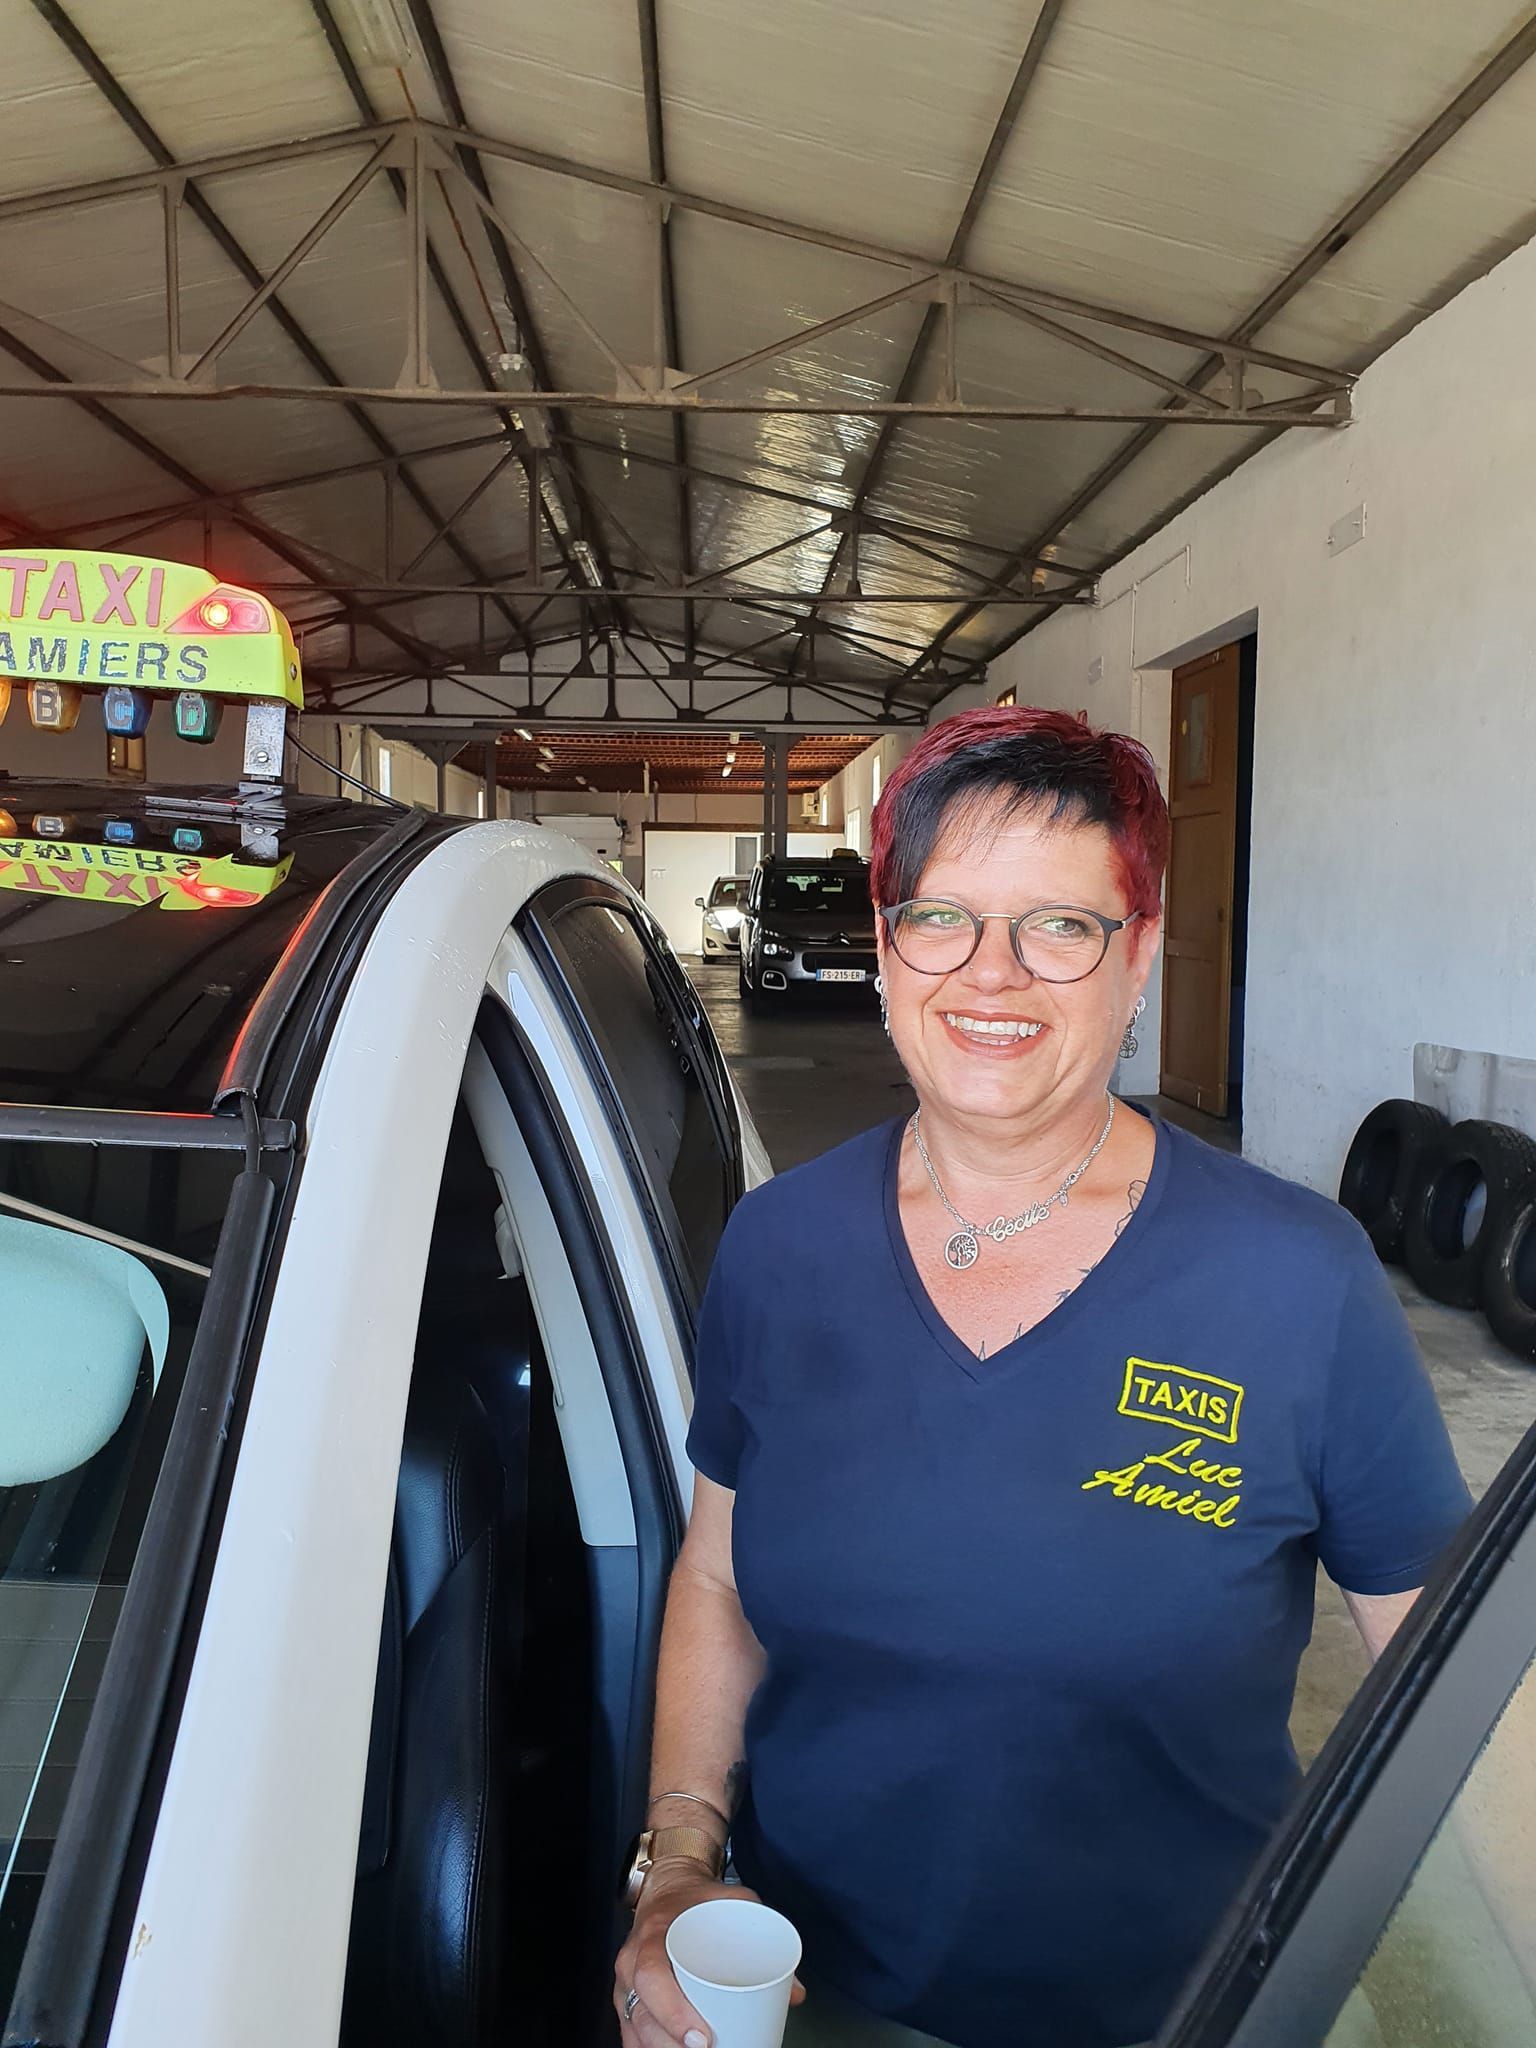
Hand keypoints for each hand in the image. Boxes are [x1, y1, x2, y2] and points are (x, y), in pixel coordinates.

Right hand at [614, 1861, 805, 2047]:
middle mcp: (631, 1961)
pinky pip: (630, 2033)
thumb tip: (796, 1992)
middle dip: (670, 2044)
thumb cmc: (697, 1899)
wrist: (666, 1887)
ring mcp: (625, 1982)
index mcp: (653, 1934)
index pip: (651, 1977)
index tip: (701, 2038)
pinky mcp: (627, 1998)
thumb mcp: (734, 1903)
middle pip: (641, 2014)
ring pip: (634, 2029)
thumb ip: (765, 1937)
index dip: (672, 2011)